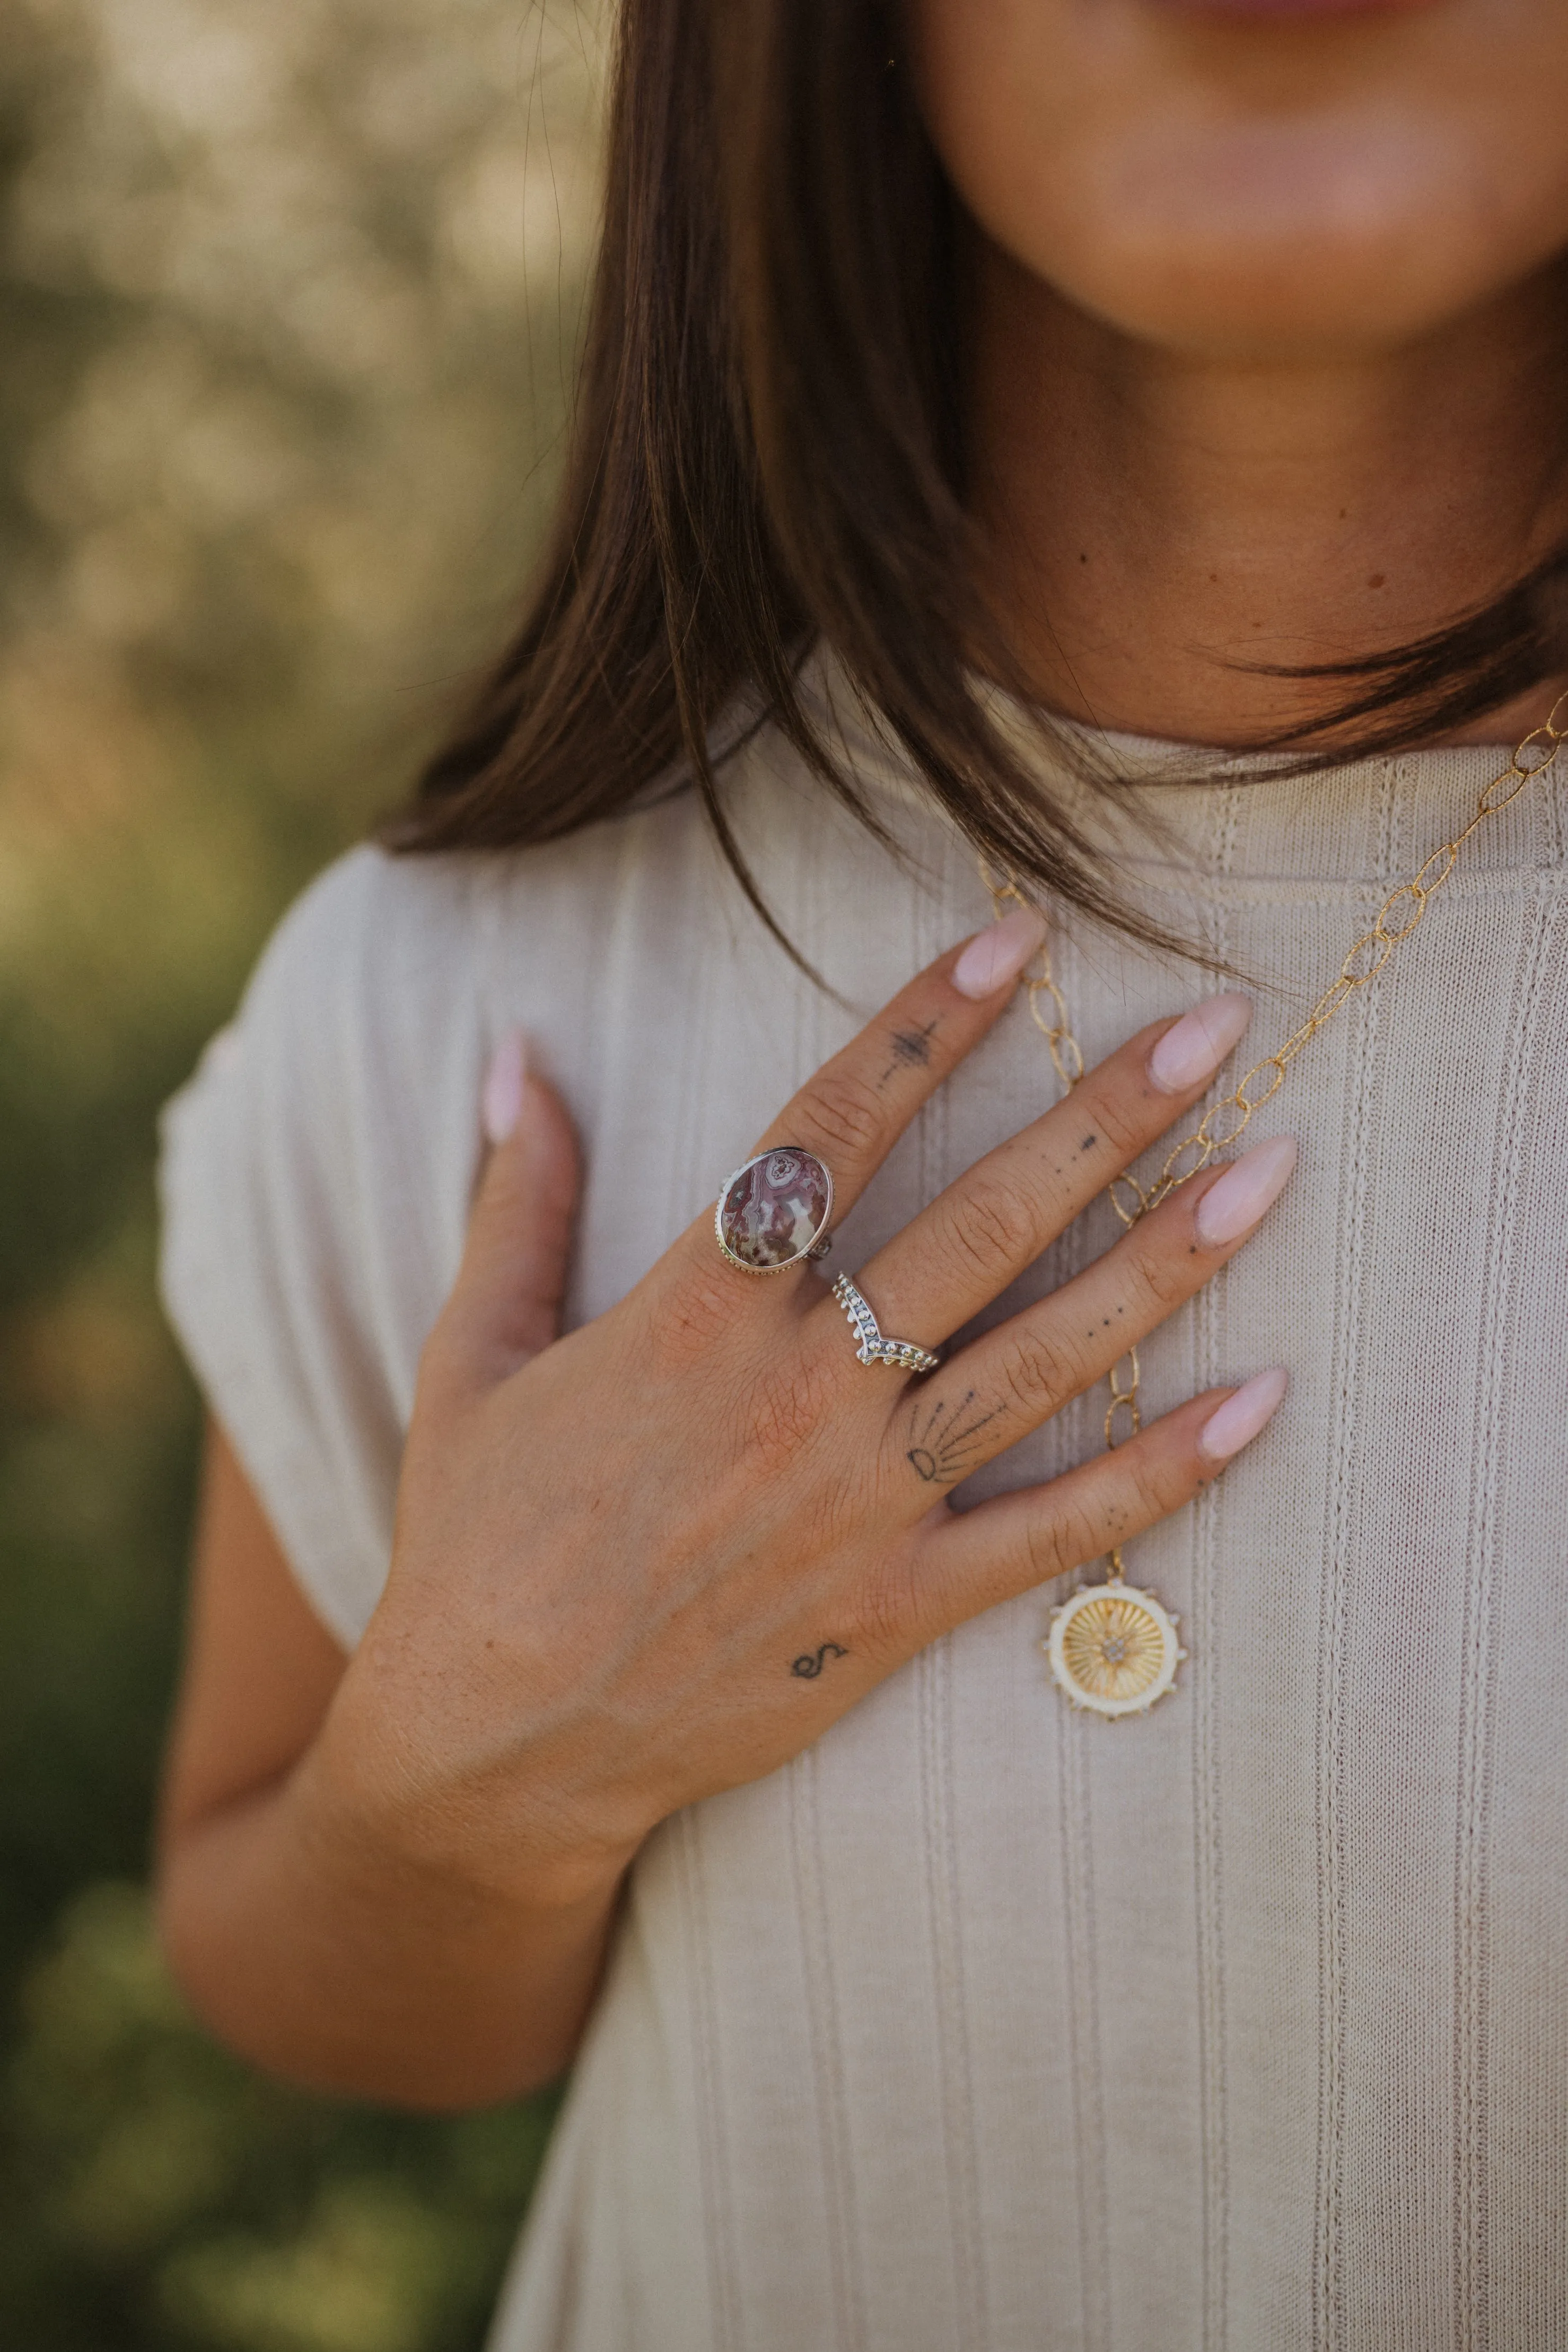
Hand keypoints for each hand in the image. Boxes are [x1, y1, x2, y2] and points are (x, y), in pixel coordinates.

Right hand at [320, 914, 1291, 1908]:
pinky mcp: (896, 1608)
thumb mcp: (474, 1354)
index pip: (826, 1130)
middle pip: (976, 1227)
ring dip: (1163, 1263)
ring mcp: (858, 1505)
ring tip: (1270, 1174)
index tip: (1011, 940)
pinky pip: (1054, 1533)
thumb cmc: (476, 1539)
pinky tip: (1259, 1403)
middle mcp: (794, 1395)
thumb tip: (513, 1055)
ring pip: (1042, 1361)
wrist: (495, 1748)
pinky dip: (1161, 1474)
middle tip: (1215, 1028)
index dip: (923, 1026)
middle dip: (1102, 1118)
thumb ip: (514, 1198)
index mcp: (690, 1314)